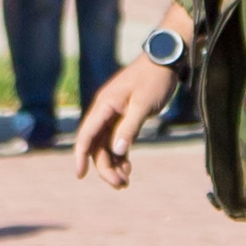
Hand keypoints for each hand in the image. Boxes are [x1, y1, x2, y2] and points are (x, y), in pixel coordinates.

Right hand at [70, 56, 174, 184]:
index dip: (80, 156)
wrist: (166, 60)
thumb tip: (116, 151)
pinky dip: (121, 155)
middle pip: (97, 145)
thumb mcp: (143, 104)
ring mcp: (115, 115)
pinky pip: (118, 141)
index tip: (80, 175)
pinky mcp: (126, 117)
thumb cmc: (154, 80)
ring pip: (107, 146)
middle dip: (105, 167)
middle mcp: (105, 111)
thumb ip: (129, 128)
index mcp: (104, 105)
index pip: (86, 134)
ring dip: (113, 164)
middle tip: (120, 185)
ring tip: (125, 182)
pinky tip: (128, 168)